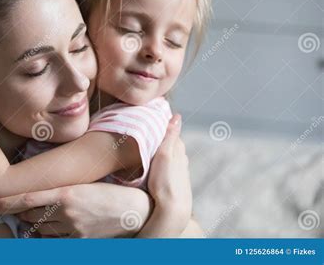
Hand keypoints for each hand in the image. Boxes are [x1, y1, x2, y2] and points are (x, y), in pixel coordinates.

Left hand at [0, 183, 150, 237]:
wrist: (133, 211)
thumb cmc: (109, 194)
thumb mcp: (84, 186)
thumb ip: (62, 192)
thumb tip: (42, 198)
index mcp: (66, 193)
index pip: (28, 198)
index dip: (7, 202)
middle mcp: (66, 212)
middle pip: (31, 215)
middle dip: (27, 213)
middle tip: (30, 209)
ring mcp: (72, 229)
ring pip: (41, 230)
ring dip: (40, 225)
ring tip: (53, 217)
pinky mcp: (79, 242)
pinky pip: (55, 242)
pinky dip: (52, 236)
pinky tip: (61, 228)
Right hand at [143, 114, 191, 234]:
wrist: (172, 209)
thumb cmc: (166, 181)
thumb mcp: (165, 155)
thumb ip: (170, 135)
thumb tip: (176, 115)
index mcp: (179, 148)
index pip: (170, 131)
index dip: (160, 125)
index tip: (148, 119)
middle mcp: (182, 157)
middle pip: (169, 143)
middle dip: (160, 138)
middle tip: (144, 132)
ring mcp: (179, 170)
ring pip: (168, 155)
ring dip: (160, 151)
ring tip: (146, 147)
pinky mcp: (175, 180)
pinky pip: (167, 165)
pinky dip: (161, 162)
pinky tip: (153, 165)